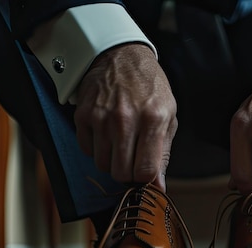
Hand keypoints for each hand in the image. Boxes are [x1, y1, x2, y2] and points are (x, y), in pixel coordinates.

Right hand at [73, 43, 177, 190]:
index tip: (144, 176)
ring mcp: (101, 118)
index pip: (144, 171)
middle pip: (121, 173)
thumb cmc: (149, 88)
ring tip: (119, 143)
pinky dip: (96, 148)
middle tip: (131, 161)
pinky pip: (87, 150)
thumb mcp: (168, 116)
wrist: (121, 56)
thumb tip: (158, 187)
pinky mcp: (83, 116)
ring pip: (102, 165)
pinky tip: (105, 133)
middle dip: (127, 173)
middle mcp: (125, 120)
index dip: (145, 180)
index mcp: (153, 120)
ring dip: (111, 161)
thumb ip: (164, 153)